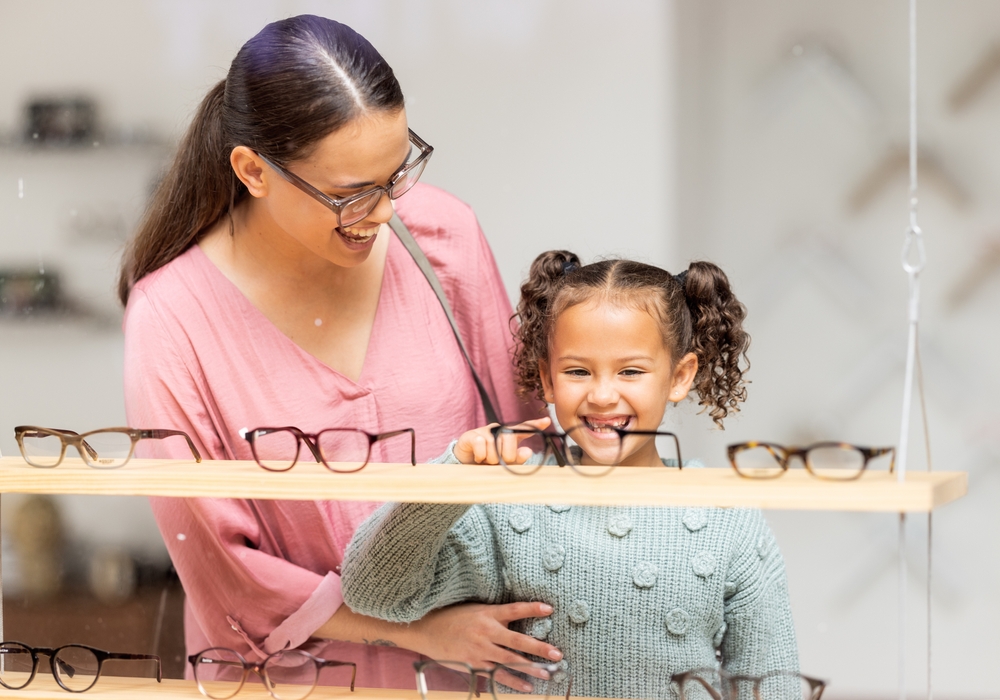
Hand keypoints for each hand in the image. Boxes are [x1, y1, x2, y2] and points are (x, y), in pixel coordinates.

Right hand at [402, 601, 561, 690]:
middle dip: (539, 648)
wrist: (427, 629)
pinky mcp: (475, 665)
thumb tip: (516, 618)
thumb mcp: (475, 610)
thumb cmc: (452, 617)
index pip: (514, 609)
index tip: (549, 609)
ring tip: (548, 673)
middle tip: (557, 654)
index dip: (532, 609)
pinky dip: (513, 682)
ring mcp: (481, 650)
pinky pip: (497, 675)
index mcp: (488, 614)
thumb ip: (495, 615)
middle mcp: (486, 632)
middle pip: (517, 640)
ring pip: (510, 660)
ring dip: (530, 668)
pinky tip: (528, 687)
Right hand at [454, 417, 550, 464]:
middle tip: (497, 462)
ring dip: (491, 459)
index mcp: (509, 436)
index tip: (547, 421)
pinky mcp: (472, 435)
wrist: (465, 464)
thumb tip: (528, 451)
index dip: (535, 424)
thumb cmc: (488, 462)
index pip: (524, 428)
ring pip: (495, 446)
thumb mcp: (504, 463)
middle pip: (510, 440)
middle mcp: (498, 430)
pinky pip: (482, 445)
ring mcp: (485, 431)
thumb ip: (517, 458)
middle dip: (505, 456)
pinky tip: (477, 458)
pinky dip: (481, 456)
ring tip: (486, 460)